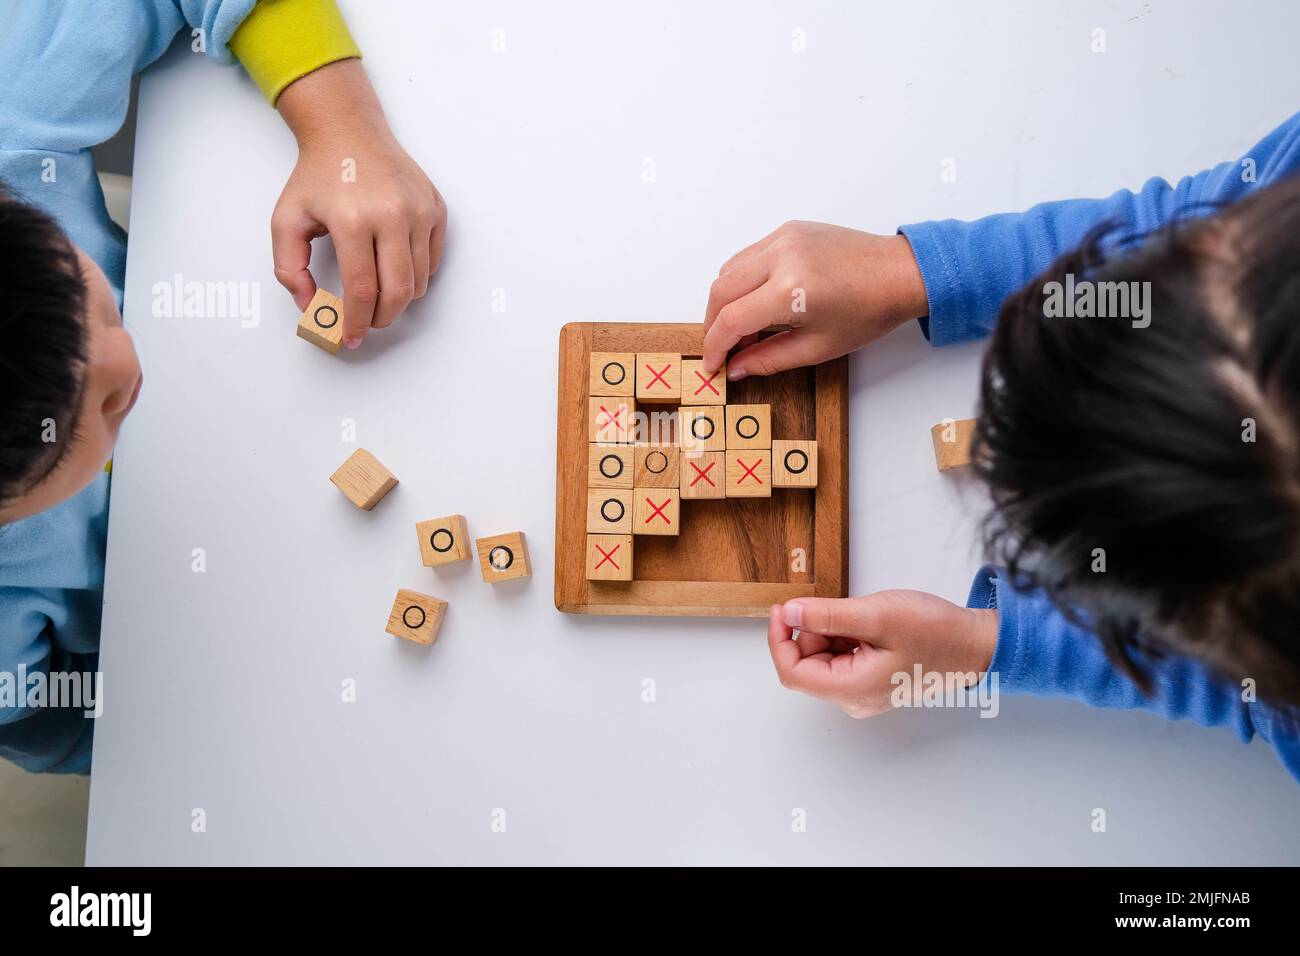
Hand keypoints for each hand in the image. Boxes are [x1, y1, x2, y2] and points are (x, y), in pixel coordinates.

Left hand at [272, 59, 446, 348]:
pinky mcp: (436, 209)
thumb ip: (290, 269)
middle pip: (398, 292)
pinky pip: (432, 261)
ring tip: (377, 291)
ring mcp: (420, 211)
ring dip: (399, 299)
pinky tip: (393, 264)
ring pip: (419, 282)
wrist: (350, 133)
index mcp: (352, 218)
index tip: (351, 337)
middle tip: (367, 323)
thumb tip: (312, 308)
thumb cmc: (318, 177)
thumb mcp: (286, 220)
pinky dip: (415, 275)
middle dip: (382, 319)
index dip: (356, 322)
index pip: (361, 290)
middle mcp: (392, 214)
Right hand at [702, 221, 927, 376]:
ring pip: (729, 269)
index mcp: (789, 290)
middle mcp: (780, 257)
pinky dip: (743, 279)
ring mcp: (783, 238)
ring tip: (742, 326)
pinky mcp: (788, 230)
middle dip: (713, 323)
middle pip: (720, 290)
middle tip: (722, 347)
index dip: (715, 346)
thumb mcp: (818, 347)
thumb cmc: (869, 311)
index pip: (730, 320)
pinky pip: (749, 255)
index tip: (713, 364)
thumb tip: (737, 368)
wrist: (900, 273)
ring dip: (725, 299)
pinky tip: (758, 300)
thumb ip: (769, 358)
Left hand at [767, 590, 997, 717]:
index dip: (779, 639)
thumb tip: (789, 614)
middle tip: (838, 607)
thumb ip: (827, 616)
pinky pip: (842, 658)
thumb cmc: (937, 633)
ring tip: (864, 617)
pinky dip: (845, 636)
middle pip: (807, 665)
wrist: (977, 645)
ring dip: (830, 632)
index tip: (784, 609)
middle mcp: (854, 699)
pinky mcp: (872, 680)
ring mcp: (863, 692)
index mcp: (852, 690)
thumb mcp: (877, 615)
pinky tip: (869, 626)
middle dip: (811, 631)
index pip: (792, 672)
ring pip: (823, 659)